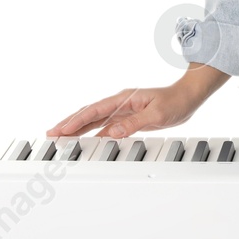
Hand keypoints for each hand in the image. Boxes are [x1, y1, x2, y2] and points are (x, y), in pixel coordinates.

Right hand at [46, 83, 201, 138]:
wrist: (187, 98)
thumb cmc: (175, 102)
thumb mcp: (156, 114)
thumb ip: (134, 123)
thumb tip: (112, 133)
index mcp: (124, 99)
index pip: (94, 111)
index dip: (77, 120)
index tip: (62, 129)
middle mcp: (120, 103)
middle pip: (88, 114)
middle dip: (69, 123)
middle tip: (51, 133)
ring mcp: (122, 111)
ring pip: (94, 120)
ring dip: (77, 128)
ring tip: (60, 136)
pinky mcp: (126, 118)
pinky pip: (104, 126)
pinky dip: (91, 133)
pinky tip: (83, 141)